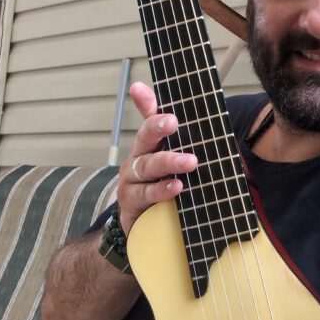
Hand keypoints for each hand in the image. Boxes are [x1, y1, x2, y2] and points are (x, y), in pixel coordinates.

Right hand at [117, 81, 197, 235]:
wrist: (143, 223)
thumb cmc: (159, 185)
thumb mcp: (169, 160)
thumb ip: (172, 136)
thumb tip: (158, 97)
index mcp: (146, 147)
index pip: (148, 123)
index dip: (151, 110)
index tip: (165, 105)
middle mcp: (135, 161)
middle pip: (144, 141)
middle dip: (157, 130)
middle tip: (174, 122)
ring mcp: (130, 182)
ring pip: (146, 167)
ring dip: (168, 162)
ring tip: (189, 161)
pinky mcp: (131, 204)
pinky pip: (145, 195)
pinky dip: (161, 191)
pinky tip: (177, 188)